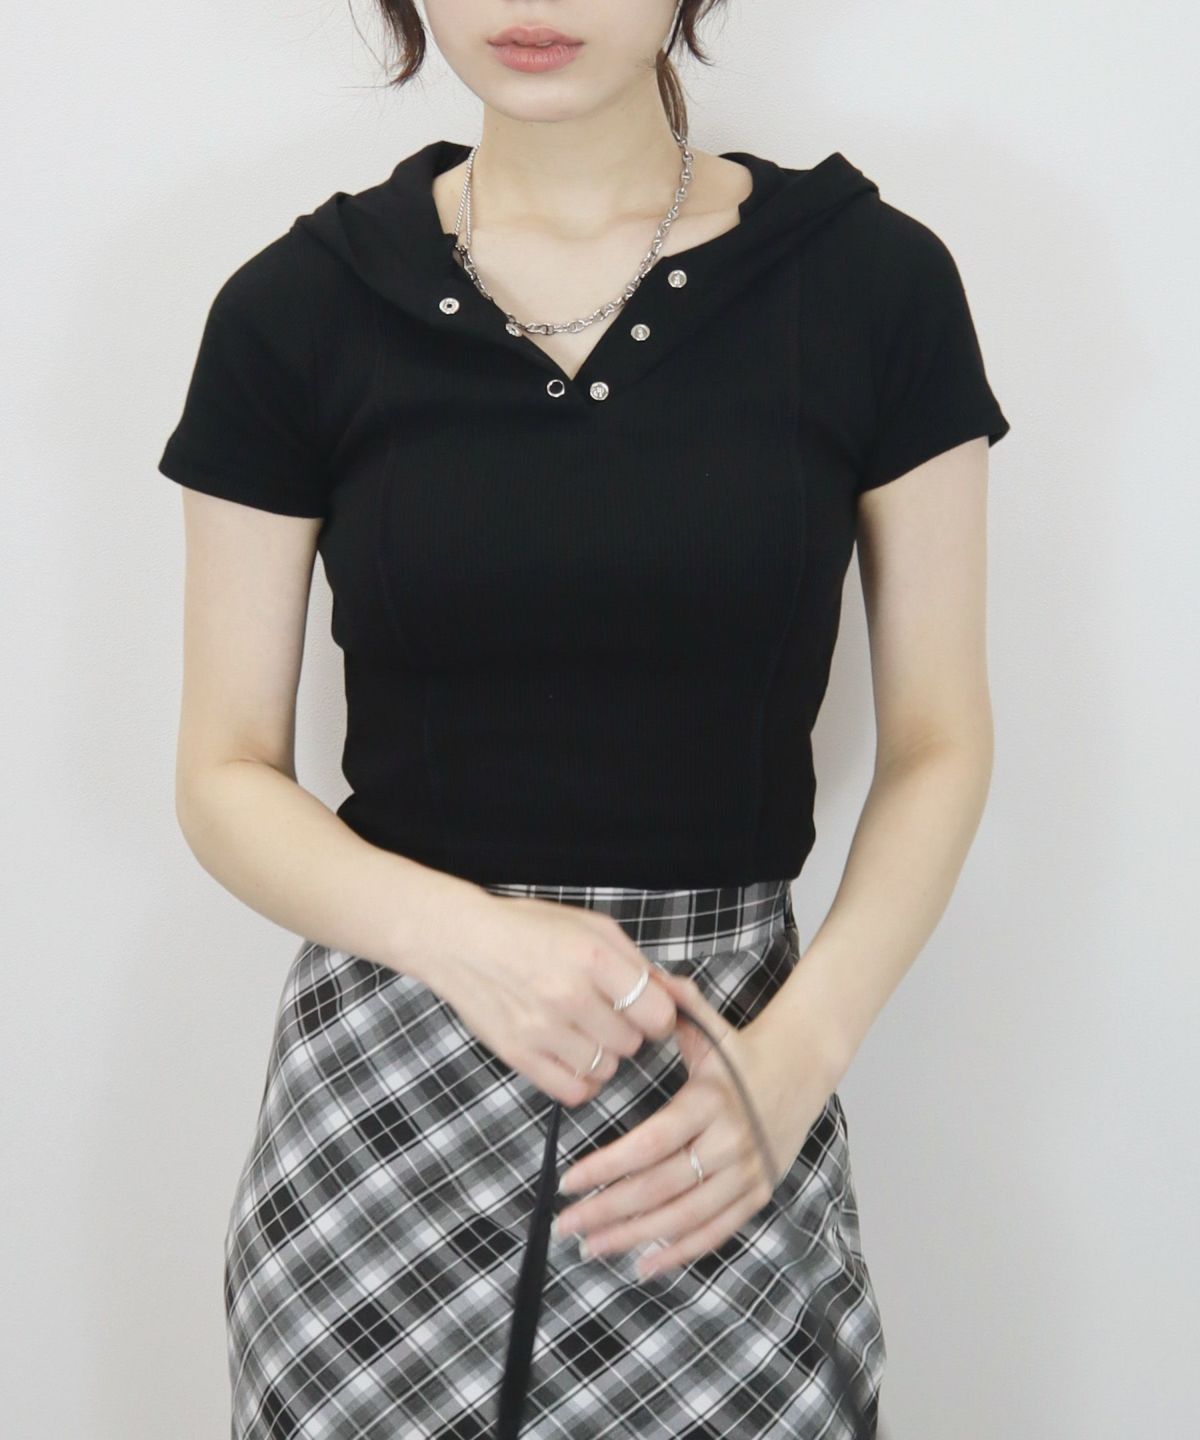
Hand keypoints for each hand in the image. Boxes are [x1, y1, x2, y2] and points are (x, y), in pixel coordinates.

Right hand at [426, 892, 677, 1107]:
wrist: (463, 942)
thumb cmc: (531, 929)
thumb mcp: (591, 927)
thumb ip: (635, 962)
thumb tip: (674, 995)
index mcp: (592, 957)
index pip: (657, 1012)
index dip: (659, 1014)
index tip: (647, 1010)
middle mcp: (569, 995)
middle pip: (632, 1043)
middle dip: (627, 1031)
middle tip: (605, 1014)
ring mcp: (542, 1029)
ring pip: (606, 1069)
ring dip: (603, 1056)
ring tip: (582, 1031)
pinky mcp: (519, 1055)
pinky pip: (573, 1091)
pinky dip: (580, 1079)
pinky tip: (571, 1055)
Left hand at [554, 968, 842, 1278]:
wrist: (805, 1064)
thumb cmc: (741, 1045)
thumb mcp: (709, 1024)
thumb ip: (676, 1003)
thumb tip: (645, 978)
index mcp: (711, 1100)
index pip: (651, 1143)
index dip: (608, 1167)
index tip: (568, 1181)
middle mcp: (730, 1141)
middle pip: (662, 1188)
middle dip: (609, 1210)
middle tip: (566, 1224)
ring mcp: (747, 1171)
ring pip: (686, 1217)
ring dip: (636, 1237)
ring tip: (592, 1246)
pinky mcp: (759, 1192)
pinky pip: (717, 1230)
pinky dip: (681, 1251)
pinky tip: (643, 1264)